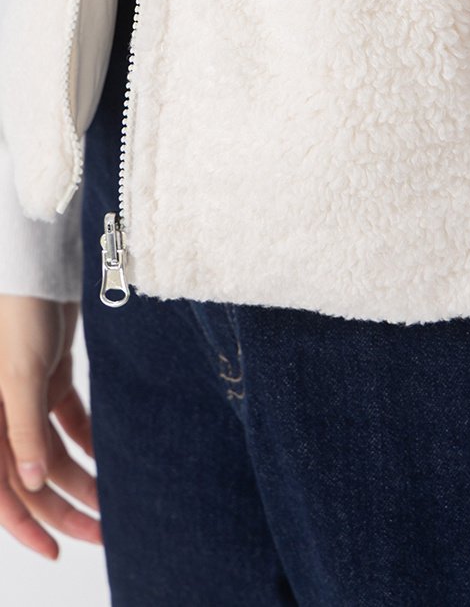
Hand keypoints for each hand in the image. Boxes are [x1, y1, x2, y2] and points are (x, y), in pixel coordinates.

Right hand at [0, 295, 100, 558]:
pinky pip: (67, 420)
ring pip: (53, 453)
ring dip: (81, 478)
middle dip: (65, 508)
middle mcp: (0, 417)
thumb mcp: (21, 373)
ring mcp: (25, 398)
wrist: (37, 264)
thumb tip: (32, 483)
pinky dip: (88, 439)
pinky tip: (110, 457)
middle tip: (104, 532)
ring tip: (113, 503)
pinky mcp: (48, 377)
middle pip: (33, 478)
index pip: (3, 489)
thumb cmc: (18, 312)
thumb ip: (24, 428)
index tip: (57, 550)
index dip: (26, 524)